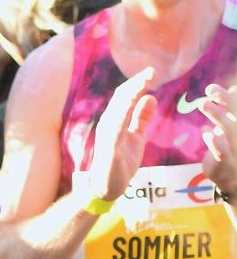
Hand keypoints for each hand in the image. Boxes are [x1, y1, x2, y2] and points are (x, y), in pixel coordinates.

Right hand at [89, 67, 158, 200]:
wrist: (106, 187)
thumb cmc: (120, 163)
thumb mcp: (136, 136)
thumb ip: (141, 118)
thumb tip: (151, 97)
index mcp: (115, 119)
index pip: (126, 96)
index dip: (138, 83)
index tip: (152, 71)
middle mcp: (109, 122)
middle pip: (121, 97)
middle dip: (136, 83)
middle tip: (152, 70)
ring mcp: (107, 133)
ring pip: (118, 108)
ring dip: (132, 93)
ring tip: (145, 81)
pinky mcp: (109, 146)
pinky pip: (116, 126)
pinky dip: (123, 113)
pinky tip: (133, 102)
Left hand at [199, 82, 236, 198]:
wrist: (233, 178)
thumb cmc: (232, 147)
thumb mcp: (232, 127)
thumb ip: (232, 110)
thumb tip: (233, 88)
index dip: (230, 97)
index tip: (213, 87)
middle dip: (227, 101)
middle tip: (210, 89)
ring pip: (232, 132)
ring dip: (219, 117)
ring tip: (203, 104)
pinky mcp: (226, 163)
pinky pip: (223, 153)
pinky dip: (216, 142)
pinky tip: (207, 133)